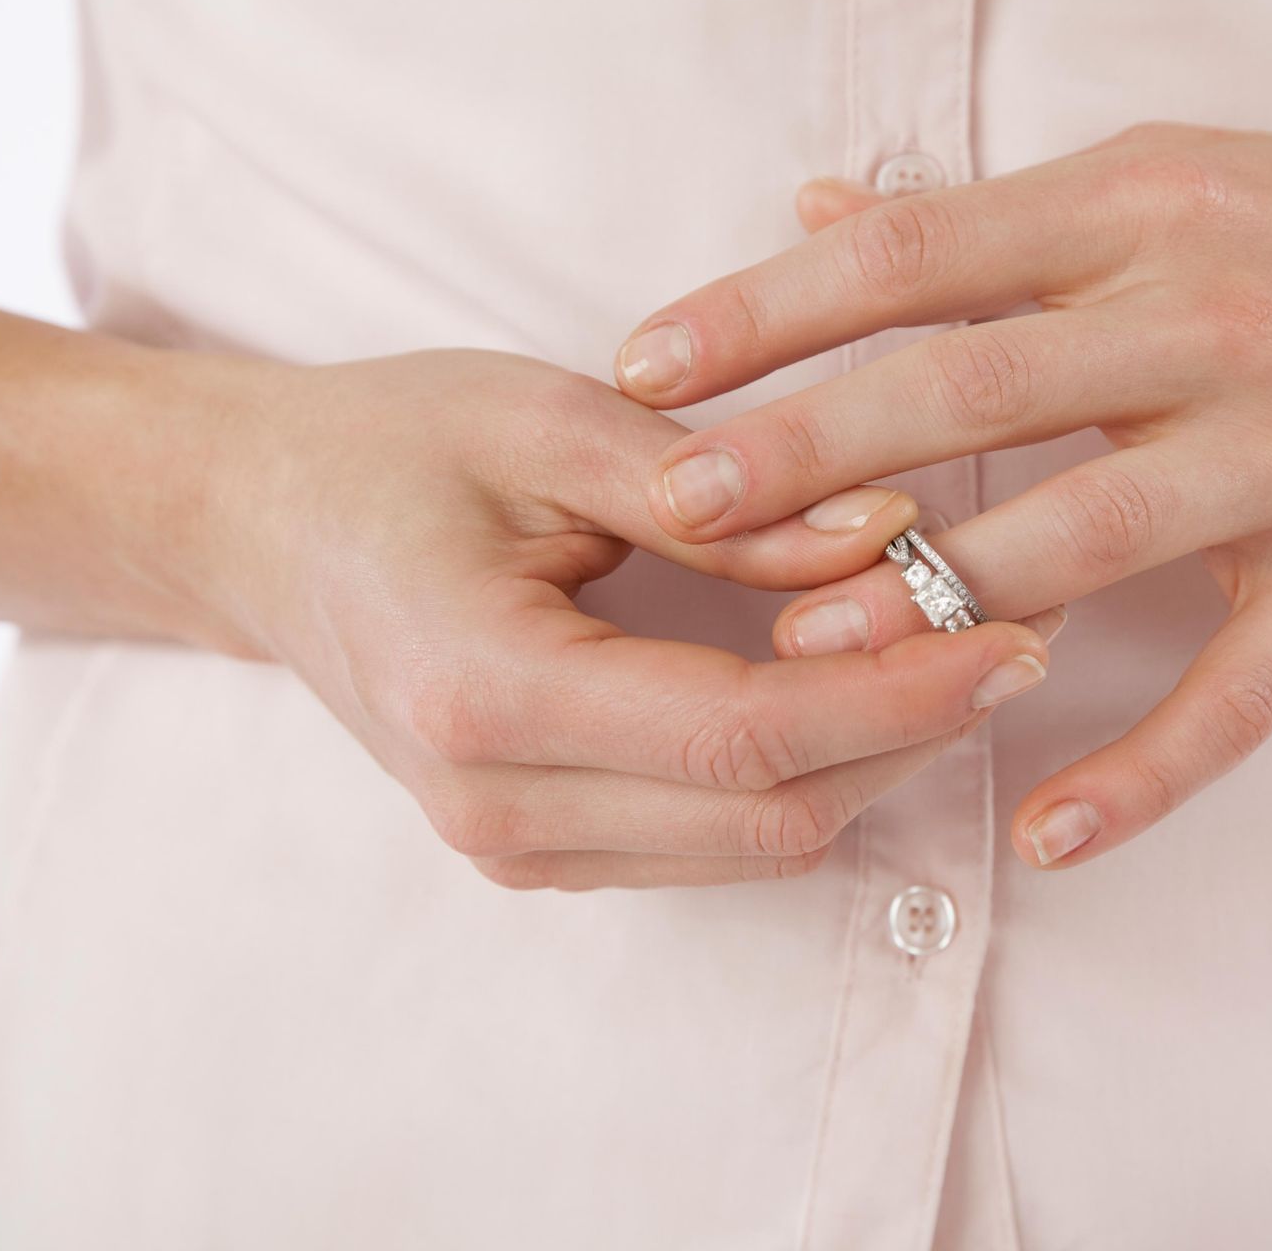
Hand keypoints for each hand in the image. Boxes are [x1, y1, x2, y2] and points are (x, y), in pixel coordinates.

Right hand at [205, 348, 1053, 888]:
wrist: (257, 524)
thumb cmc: (384, 449)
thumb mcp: (545, 423)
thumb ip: (719, 490)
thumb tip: (885, 528)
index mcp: (487, 690)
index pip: (744, 735)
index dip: (896, 694)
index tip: (1009, 634)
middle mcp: (499, 803)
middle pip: (771, 813)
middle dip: (911, 732)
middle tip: (1015, 634)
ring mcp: (514, 844)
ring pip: (758, 843)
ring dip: (874, 758)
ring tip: (957, 653)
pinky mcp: (539, 848)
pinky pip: (716, 841)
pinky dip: (807, 774)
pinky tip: (860, 689)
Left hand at [612, 124, 1271, 869]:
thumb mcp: (1169, 183)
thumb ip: (989, 218)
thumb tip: (812, 208)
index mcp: (1141, 210)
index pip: (916, 255)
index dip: (768, 308)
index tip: (646, 365)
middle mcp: (1209, 321)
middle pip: (971, 389)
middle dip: (808, 452)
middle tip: (678, 506)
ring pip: (1084, 539)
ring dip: (935, 603)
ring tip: (802, 665)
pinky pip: (1235, 696)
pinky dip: (1139, 774)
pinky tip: (1040, 835)